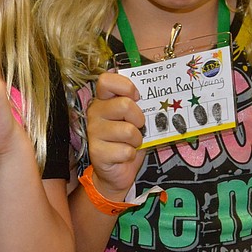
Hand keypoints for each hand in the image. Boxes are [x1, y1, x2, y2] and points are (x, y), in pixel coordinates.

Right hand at [85, 71, 146, 198]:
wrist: (115, 171)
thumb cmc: (127, 140)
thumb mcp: (133, 117)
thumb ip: (138, 104)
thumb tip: (157, 93)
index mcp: (103, 99)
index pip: (106, 80)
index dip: (125, 86)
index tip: (136, 97)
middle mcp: (95, 112)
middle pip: (124, 105)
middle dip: (139, 119)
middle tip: (137, 127)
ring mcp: (93, 132)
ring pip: (128, 130)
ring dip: (136, 140)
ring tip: (131, 143)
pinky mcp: (96, 152)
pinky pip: (125, 151)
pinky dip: (131, 155)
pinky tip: (123, 155)